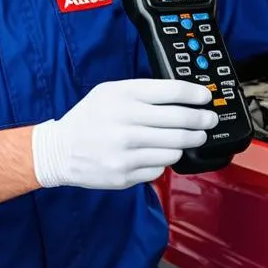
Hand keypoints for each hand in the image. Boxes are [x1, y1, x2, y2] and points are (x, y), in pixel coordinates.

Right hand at [31, 78, 219, 190]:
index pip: (172, 92)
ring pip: (175, 148)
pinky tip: (154, 153)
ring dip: (184, 143)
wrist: (60, 151)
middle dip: (201, 121)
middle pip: (181, 122)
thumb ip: (142, 92)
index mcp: (123, 96)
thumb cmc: (89, 119)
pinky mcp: (126, 174)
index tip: (207, 98)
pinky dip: (162, 160)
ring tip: (183, 139)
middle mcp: (126, 122)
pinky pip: (160, 167)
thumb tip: (182, 97)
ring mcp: (126, 151)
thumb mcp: (110, 92)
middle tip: (208, 121)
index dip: (196, 96)